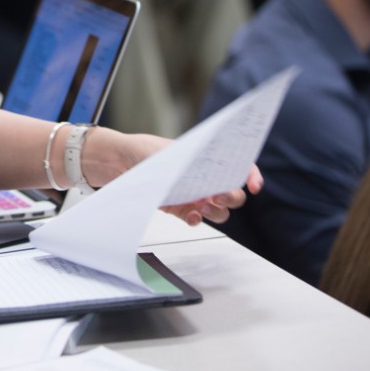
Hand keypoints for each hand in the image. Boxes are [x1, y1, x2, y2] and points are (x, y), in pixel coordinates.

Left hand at [81, 129, 262, 225]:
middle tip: (219, 195)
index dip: (251, 175)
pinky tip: (191, 215)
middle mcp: (203, 179)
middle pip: (233, 194)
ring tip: (202, 205)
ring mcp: (193, 195)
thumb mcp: (167, 152)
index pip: (239, 166)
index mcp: (206, 160)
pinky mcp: (179, 209)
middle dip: (232, 196)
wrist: (116, 163)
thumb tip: (203, 175)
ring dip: (216, 211)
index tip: (253, 184)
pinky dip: (197, 220)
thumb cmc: (142, 150)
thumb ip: (187, 165)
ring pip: (219, 211)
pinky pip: (197, 220)